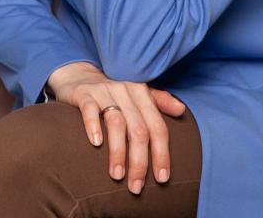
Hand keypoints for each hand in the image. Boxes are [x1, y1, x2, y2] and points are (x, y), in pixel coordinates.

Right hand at [46, 61, 185, 193]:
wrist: (80, 75)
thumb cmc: (114, 92)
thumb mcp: (138, 95)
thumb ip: (160, 101)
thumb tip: (182, 109)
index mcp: (142, 93)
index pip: (157, 126)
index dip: (161, 153)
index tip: (161, 179)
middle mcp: (125, 91)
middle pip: (138, 129)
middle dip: (139, 161)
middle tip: (136, 187)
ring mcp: (104, 91)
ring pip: (116, 122)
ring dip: (118, 152)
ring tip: (117, 175)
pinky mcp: (84, 94)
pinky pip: (90, 109)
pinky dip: (94, 126)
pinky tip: (96, 144)